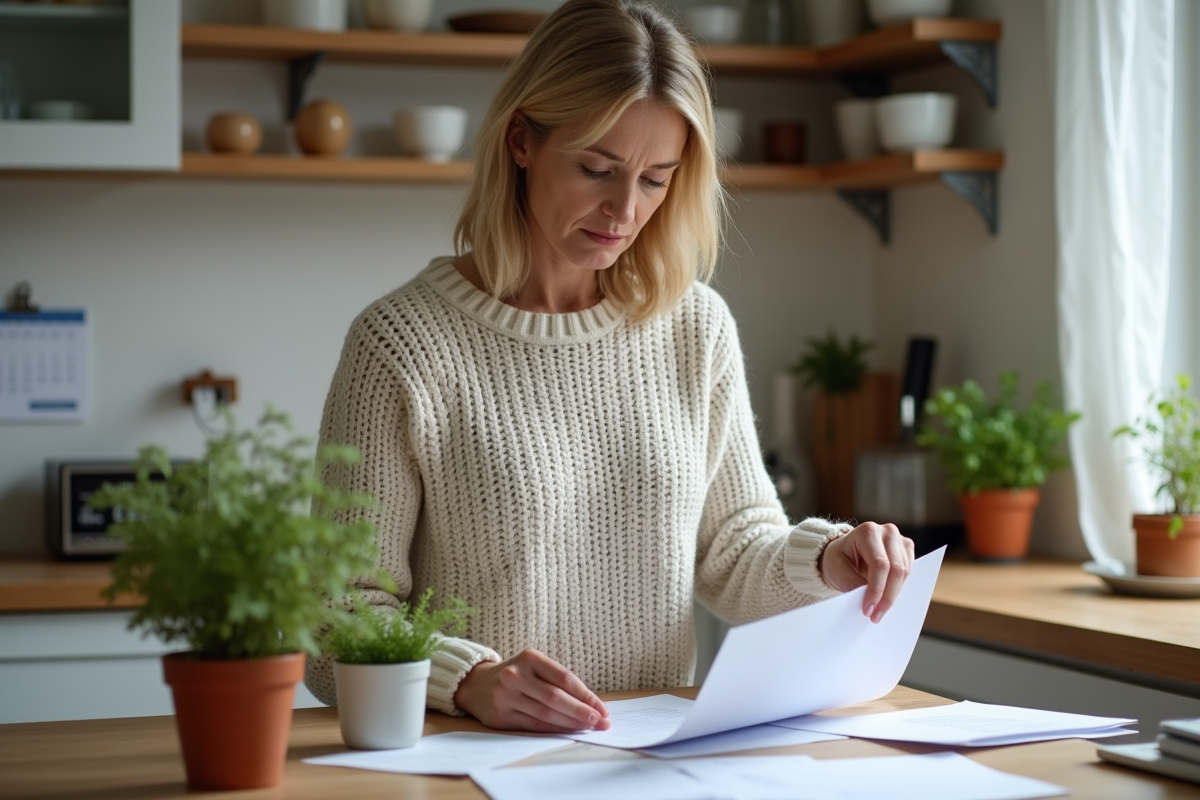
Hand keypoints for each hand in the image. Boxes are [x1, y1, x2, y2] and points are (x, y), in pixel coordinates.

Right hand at [453, 648, 610, 732]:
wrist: (477, 684)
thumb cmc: (517, 676)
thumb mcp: (535, 668)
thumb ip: (558, 682)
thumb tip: (591, 704)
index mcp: (529, 658)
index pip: (564, 678)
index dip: (586, 695)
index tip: (602, 709)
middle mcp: (515, 675)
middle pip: (556, 697)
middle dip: (582, 711)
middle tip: (600, 722)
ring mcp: (505, 695)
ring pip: (545, 713)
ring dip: (570, 723)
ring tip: (588, 728)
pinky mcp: (499, 715)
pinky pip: (533, 724)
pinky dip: (553, 729)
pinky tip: (566, 731)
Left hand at [819, 521, 913, 623]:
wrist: (843, 553)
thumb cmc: (839, 559)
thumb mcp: (838, 570)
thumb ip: (854, 583)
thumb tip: (872, 602)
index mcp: (867, 531)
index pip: (880, 564)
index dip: (877, 589)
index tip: (868, 609)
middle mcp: (887, 531)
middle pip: (896, 569)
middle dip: (887, 597)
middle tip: (876, 616)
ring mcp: (900, 540)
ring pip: (905, 572)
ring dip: (894, 595)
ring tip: (880, 612)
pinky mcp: (906, 550)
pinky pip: (909, 572)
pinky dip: (899, 589)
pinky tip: (888, 601)